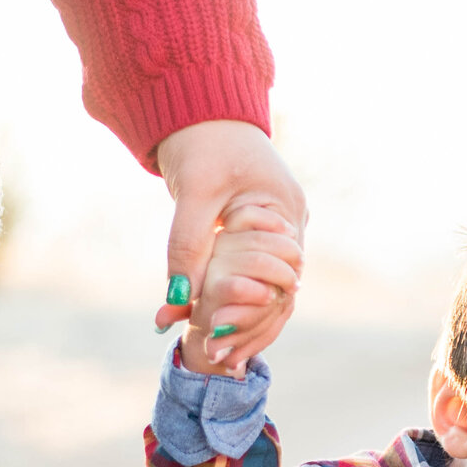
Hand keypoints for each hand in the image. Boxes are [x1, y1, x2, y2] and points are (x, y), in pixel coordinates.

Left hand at [153, 120, 307, 370]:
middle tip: (217, 358)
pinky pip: (251, 274)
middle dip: (247, 325)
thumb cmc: (201, 143)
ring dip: (241, 319)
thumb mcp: (194, 195)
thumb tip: (176, 300)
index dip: (252, 313)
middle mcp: (289, 225)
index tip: (218, 339)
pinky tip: (212, 330)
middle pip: (278, 289)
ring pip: (265, 287)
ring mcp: (275, 229)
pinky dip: (233, 301)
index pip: (280, 278)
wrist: (198, 108)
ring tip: (217, 356)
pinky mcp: (255, 232)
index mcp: (286, 213)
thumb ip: (187, 248)